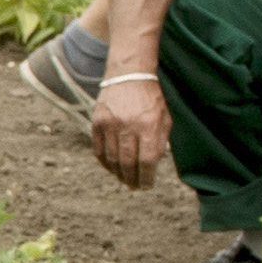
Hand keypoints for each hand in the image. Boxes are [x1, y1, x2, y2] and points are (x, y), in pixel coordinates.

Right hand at [90, 74, 170, 188]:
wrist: (129, 75)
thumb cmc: (151, 99)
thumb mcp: (164, 118)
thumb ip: (160, 142)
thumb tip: (153, 166)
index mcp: (148, 125)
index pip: (147, 160)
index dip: (146, 177)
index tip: (147, 185)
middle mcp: (128, 125)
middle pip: (127, 162)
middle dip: (132, 179)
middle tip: (134, 187)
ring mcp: (110, 123)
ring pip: (112, 159)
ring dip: (118, 173)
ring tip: (124, 180)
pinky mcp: (97, 121)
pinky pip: (99, 149)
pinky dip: (104, 162)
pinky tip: (111, 168)